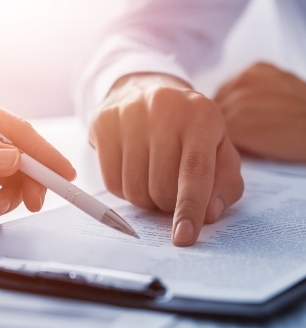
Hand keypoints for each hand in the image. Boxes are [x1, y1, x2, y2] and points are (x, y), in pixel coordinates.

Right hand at [89, 73, 242, 245]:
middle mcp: (164, 109)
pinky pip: (111, 182)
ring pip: (133, 188)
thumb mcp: (219, 148)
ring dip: (146, 199)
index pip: (194, 171)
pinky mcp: (104, 122)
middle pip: (161, 186)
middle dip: (168, 204)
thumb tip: (209, 214)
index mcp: (201, 115)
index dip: (190, 208)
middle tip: (171, 193)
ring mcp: (129, 114)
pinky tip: (134, 170)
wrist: (147, 90)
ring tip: (153, 179)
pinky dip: (125, 190)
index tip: (184, 237)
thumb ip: (224, 182)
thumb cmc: (189, 127)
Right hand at [214, 62, 305, 160]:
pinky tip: (257, 96)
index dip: (215, 133)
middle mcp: (236, 99)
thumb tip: (221, 138)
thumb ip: (233, 143)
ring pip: (223, 92)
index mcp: (234, 125)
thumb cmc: (295, 141)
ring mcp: (246, 80)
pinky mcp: (257, 68)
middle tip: (236, 125)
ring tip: (247, 110)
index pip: (209, 127)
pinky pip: (239, 78)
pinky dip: (245, 87)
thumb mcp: (257, 154)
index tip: (219, 136)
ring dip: (231, 101)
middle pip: (214, 109)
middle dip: (222, 117)